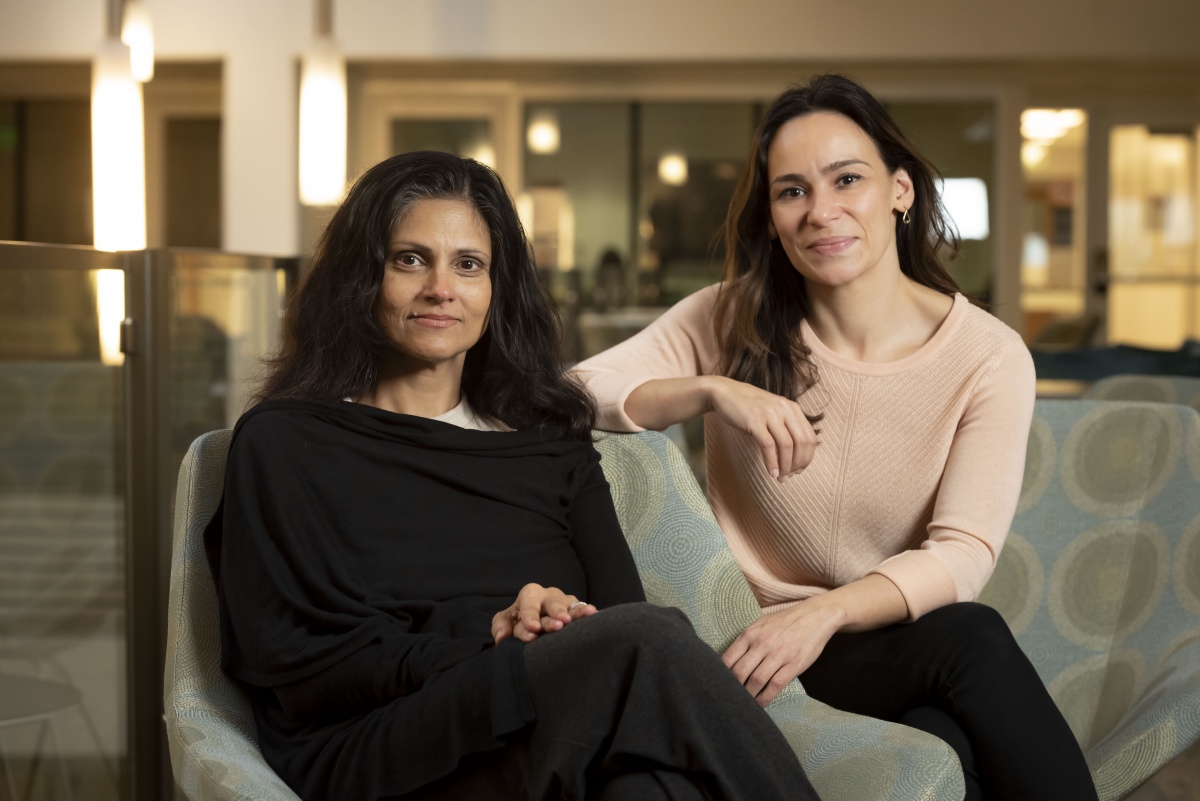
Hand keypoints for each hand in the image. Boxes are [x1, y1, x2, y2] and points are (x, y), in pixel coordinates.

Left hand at [491, 583, 595, 643]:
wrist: (536, 622)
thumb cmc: (521, 621)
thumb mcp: (508, 620)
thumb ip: (501, 626)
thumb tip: (502, 638)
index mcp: (530, 594)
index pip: (529, 604)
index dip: (530, 615)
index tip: (533, 630)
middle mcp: (549, 595)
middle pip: (551, 604)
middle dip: (554, 614)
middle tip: (558, 625)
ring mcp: (565, 602)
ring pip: (569, 607)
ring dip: (572, 614)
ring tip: (574, 620)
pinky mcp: (577, 610)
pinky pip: (582, 610)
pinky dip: (586, 612)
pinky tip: (592, 613)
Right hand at [708, 377, 817, 480]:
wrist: (724, 393)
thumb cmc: (748, 407)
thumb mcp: (773, 412)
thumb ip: (785, 427)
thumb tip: (795, 457)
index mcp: (792, 408)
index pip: (810, 437)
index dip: (807, 457)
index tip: (799, 470)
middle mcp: (784, 409)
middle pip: (801, 442)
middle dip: (798, 464)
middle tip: (790, 476)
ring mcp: (769, 413)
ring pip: (786, 445)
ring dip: (785, 466)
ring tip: (781, 478)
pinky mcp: (754, 420)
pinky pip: (768, 446)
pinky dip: (772, 462)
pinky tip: (771, 472)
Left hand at [721, 599, 841, 706]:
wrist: (815, 616)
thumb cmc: (785, 622)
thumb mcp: (761, 624)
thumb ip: (746, 640)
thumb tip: (729, 660)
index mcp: (750, 634)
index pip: (728, 658)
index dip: (720, 675)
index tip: (719, 685)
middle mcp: (762, 643)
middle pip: (740, 672)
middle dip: (733, 688)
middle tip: (730, 698)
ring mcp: (779, 654)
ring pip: (756, 680)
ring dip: (748, 695)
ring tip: (744, 704)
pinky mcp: (794, 664)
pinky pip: (776, 685)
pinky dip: (766, 697)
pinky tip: (761, 703)